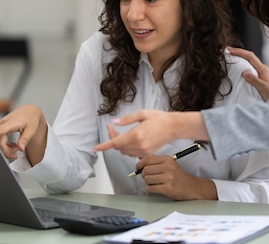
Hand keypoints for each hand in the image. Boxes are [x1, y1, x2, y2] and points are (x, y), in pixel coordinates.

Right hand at [0, 104, 46, 163]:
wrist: (29, 111)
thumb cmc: (30, 119)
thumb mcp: (31, 129)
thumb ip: (25, 139)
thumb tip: (21, 149)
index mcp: (11, 123)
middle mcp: (2, 124)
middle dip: (7, 151)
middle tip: (17, 154)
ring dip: (7, 149)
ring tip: (17, 147)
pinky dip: (6, 146)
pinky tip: (13, 145)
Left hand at [94, 110, 208, 156]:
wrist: (174, 127)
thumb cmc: (160, 118)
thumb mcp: (142, 114)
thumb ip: (126, 119)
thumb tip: (114, 122)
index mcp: (136, 134)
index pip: (115, 143)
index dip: (103, 146)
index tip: (95, 148)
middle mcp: (139, 145)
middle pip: (118, 147)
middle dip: (112, 139)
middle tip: (113, 128)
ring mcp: (143, 150)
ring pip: (124, 152)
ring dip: (119, 144)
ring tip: (121, 133)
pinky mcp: (147, 153)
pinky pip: (132, 153)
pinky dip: (127, 148)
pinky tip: (129, 139)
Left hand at [135, 155, 216, 199]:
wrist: (191, 187)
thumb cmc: (179, 176)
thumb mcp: (169, 164)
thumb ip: (156, 160)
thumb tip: (140, 157)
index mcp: (168, 159)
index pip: (148, 159)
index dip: (140, 164)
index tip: (138, 167)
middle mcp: (168, 167)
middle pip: (146, 169)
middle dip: (143, 174)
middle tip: (147, 176)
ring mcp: (168, 178)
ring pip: (147, 179)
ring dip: (147, 182)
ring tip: (154, 182)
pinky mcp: (167, 188)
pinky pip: (150, 188)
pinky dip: (150, 189)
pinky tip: (156, 188)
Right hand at [227, 46, 268, 100]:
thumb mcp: (262, 87)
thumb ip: (253, 79)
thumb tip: (243, 72)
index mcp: (262, 68)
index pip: (250, 56)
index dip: (240, 52)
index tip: (230, 51)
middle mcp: (261, 67)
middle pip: (249, 55)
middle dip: (238, 51)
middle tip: (228, 49)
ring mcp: (260, 69)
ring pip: (249, 59)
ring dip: (240, 55)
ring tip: (231, 53)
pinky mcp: (259, 73)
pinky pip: (249, 64)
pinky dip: (242, 61)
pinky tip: (238, 62)